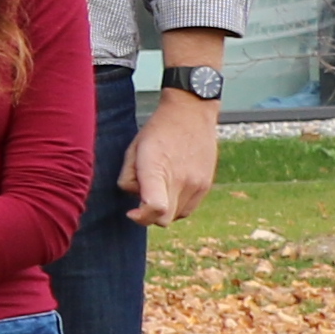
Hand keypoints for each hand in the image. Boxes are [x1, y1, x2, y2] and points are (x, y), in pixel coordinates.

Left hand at [126, 89, 220, 225]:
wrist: (191, 114)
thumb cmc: (156, 132)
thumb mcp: (132, 150)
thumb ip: (128, 178)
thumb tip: (137, 200)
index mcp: (157, 169)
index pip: (155, 207)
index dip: (141, 217)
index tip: (132, 212)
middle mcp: (180, 180)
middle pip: (163, 220)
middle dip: (148, 216)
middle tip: (142, 198)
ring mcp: (197, 184)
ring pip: (175, 216)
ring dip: (163, 210)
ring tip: (159, 187)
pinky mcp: (206, 185)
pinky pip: (188, 209)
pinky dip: (176, 206)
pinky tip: (171, 188)